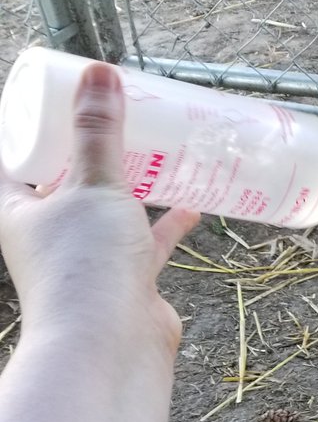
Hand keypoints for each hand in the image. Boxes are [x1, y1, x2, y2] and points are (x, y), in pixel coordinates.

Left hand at [0, 61, 198, 356]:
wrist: (111, 349)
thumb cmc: (84, 269)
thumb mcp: (91, 186)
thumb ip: (99, 133)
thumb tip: (99, 72)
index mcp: (18, 209)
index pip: (15, 157)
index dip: (36, 126)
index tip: (64, 96)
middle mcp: (48, 234)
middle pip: (65, 181)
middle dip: (92, 150)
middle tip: (120, 115)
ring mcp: (89, 258)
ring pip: (108, 210)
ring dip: (132, 184)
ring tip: (158, 151)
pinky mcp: (128, 279)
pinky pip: (148, 240)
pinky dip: (169, 222)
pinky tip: (195, 203)